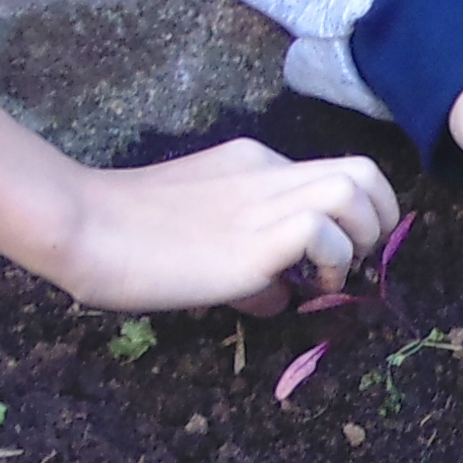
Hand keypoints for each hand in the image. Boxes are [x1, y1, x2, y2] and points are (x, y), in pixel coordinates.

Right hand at [42, 139, 399, 313]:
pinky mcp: (255, 237)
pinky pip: (323, 229)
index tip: (337, 256)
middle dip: (379, 218)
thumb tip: (279, 297)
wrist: (84, 224)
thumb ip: (244, 259)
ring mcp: (263, 199)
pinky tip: (307, 286)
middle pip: (362, 170)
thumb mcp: (196, 237)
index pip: (328, 174)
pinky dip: (330, 260)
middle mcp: (267, 171)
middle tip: (354, 261)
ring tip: (335, 273)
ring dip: (362, 234)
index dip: (350, 215)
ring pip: (356, 186)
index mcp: (252, 165)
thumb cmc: (123, 235)